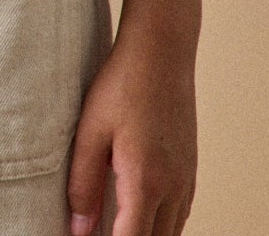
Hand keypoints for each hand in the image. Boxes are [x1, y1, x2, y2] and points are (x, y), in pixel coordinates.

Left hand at [66, 19, 198, 235]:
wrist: (161, 52)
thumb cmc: (122, 85)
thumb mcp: (90, 131)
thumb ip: (82, 185)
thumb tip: (77, 231)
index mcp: (145, 181)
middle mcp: (173, 188)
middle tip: (97, 231)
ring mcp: (186, 180)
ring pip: (170, 233)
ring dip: (145, 235)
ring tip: (115, 225)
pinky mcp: (191, 171)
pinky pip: (179, 215)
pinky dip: (161, 225)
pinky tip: (139, 214)